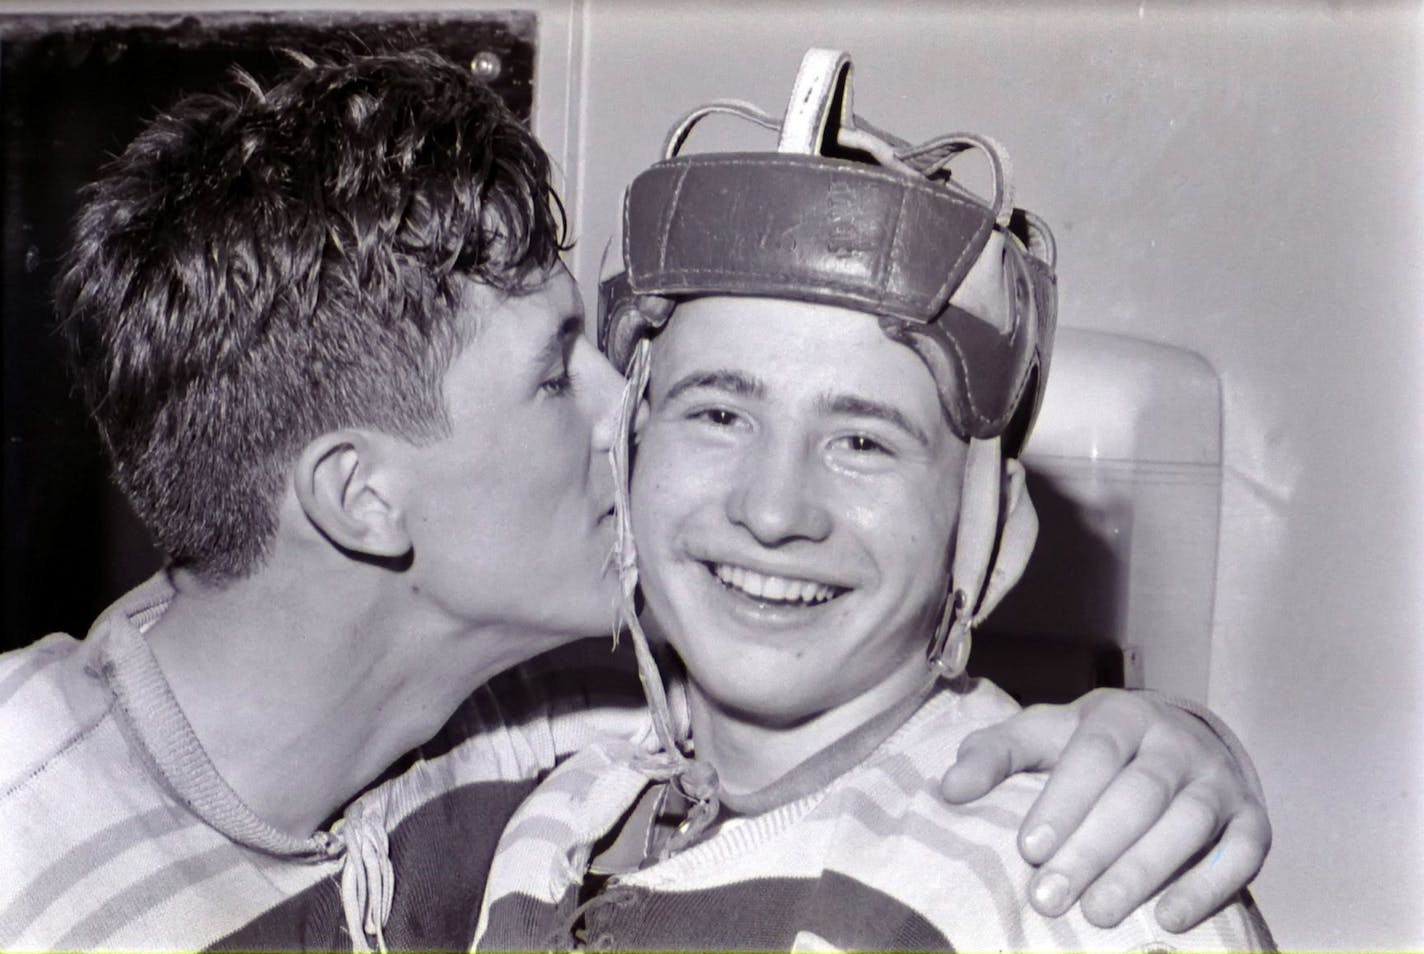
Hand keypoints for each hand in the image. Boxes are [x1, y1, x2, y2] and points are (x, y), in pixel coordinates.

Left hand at [940, 688, 1270, 932]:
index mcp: (1120, 716)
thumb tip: (948, 788)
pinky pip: (1241, 854)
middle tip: (1048, 898)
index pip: (1094, 753)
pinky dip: (1208, 887)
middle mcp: (1176, 742)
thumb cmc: (1093, 748)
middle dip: (1092, 849)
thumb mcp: (1043, 738)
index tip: (1029, 848)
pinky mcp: (1253, 821)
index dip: (1064, 800)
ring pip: (1186, 823)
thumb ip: (994, 756)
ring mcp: (1220, 780)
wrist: (1183, 741)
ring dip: (1142, 871)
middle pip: (1137, 794)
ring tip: (1098, 915)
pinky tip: (1168, 919)